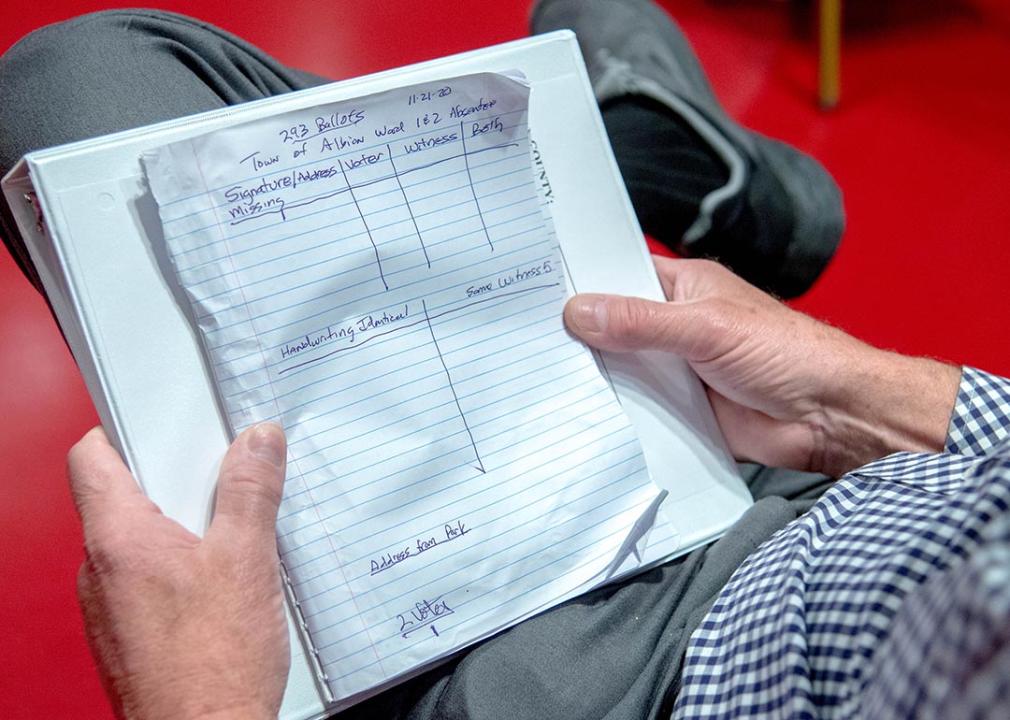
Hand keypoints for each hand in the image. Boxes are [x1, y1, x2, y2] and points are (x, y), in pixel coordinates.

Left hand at [69, 424, 289, 719]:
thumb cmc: (212, 668)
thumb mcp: (247, 560)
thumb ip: (250, 492)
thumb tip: (258, 442)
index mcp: (118, 539)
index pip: (91, 458)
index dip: (125, 429)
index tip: (165, 420)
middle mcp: (101, 570)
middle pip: (125, 494)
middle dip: (178, 479)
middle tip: (228, 476)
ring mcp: (111, 606)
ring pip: (142, 539)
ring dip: (187, 526)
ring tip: (239, 535)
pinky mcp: (130, 632)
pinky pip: (150, 577)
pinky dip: (186, 566)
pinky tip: (230, 582)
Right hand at [564, 257, 960, 476]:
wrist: (831, 416)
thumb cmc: (786, 353)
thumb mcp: (706, 328)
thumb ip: (641, 323)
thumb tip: (578, 312)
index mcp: (683, 288)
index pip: (620, 276)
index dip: (582, 281)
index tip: (532, 287)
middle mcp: (674, 327)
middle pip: (614, 328)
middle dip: (579, 336)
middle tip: (521, 341)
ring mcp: (676, 371)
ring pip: (622, 372)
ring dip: (595, 379)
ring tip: (536, 380)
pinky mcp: (681, 413)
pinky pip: (638, 412)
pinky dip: (616, 416)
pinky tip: (577, 419)